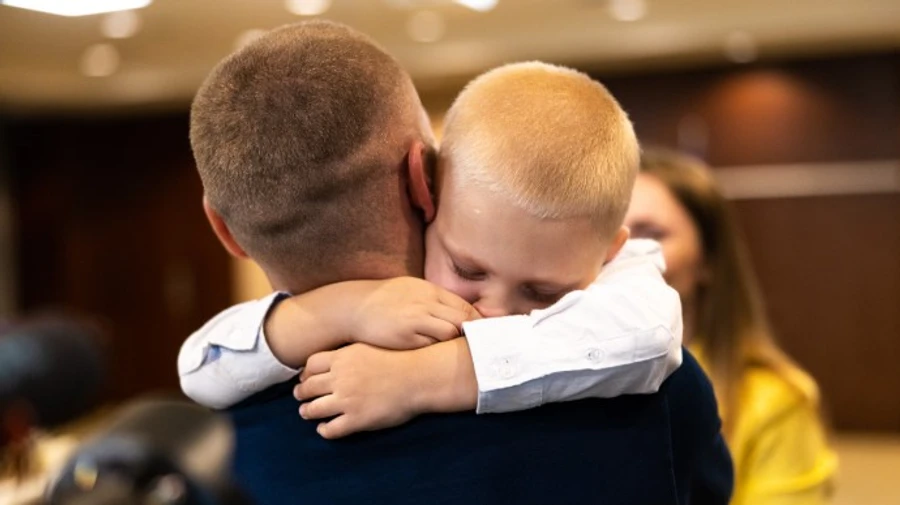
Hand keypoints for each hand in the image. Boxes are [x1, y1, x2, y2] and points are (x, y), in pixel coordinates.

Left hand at [295, 339, 477, 438]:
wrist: (419, 377)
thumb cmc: (400, 360)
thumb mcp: (370, 348)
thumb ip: (350, 353)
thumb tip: (337, 358)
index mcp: (343, 358)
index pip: (310, 365)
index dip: (305, 374)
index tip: (304, 379)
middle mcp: (340, 378)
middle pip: (308, 387)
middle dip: (302, 393)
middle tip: (300, 397)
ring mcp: (347, 400)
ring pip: (313, 409)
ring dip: (307, 412)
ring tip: (306, 413)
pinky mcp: (356, 420)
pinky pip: (331, 429)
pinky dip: (324, 430)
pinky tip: (324, 429)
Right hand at [350, 277, 479, 349]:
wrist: (354, 307)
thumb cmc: (385, 300)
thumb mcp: (411, 290)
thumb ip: (435, 299)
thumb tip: (460, 312)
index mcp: (429, 290)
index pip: (464, 306)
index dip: (478, 321)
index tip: (485, 334)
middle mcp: (425, 303)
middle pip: (462, 319)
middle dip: (473, 334)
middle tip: (482, 348)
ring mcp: (415, 320)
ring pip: (449, 333)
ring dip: (456, 343)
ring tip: (463, 354)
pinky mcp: (405, 337)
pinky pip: (431, 346)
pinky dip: (438, 351)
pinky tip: (441, 358)